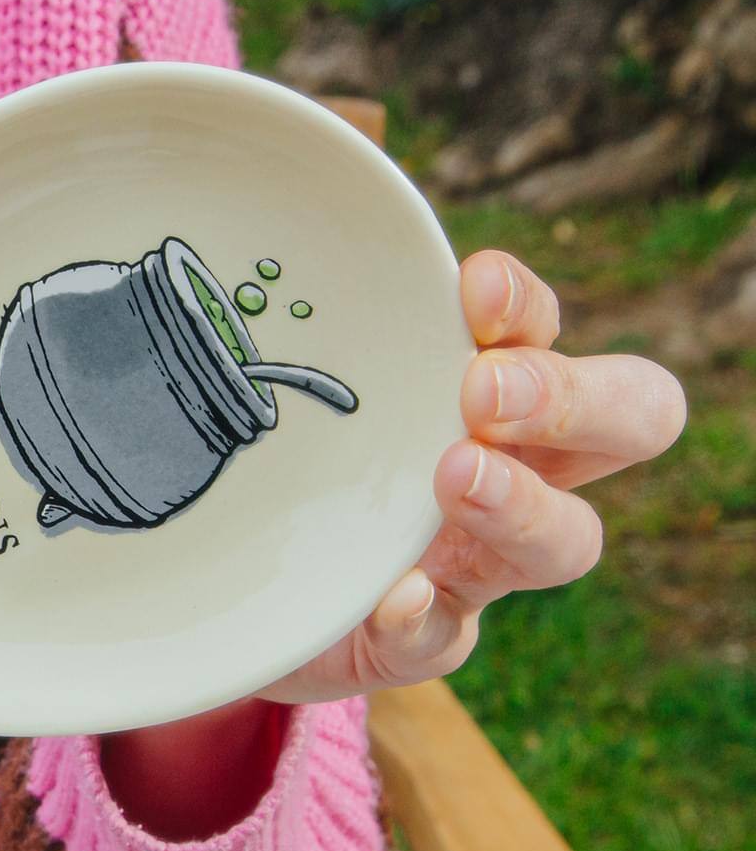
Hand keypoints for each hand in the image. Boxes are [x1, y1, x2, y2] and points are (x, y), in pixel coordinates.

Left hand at [261, 249, 685, 702]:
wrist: (228, 588)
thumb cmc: (288, 461)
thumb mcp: (295, 382)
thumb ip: (319, 315)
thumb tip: (295, 210)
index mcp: (489, 395)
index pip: (547, 333)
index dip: (526, 307)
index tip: (473, 286)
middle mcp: (512, 474)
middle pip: (622, 426)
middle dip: (570, 398)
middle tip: (483, 392)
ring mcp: (473, 565)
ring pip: (565, 542)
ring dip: (519, 505)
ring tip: (456, 475)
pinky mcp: (416, 640)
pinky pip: (444, 637)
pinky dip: (425, 615)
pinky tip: (398, 595)